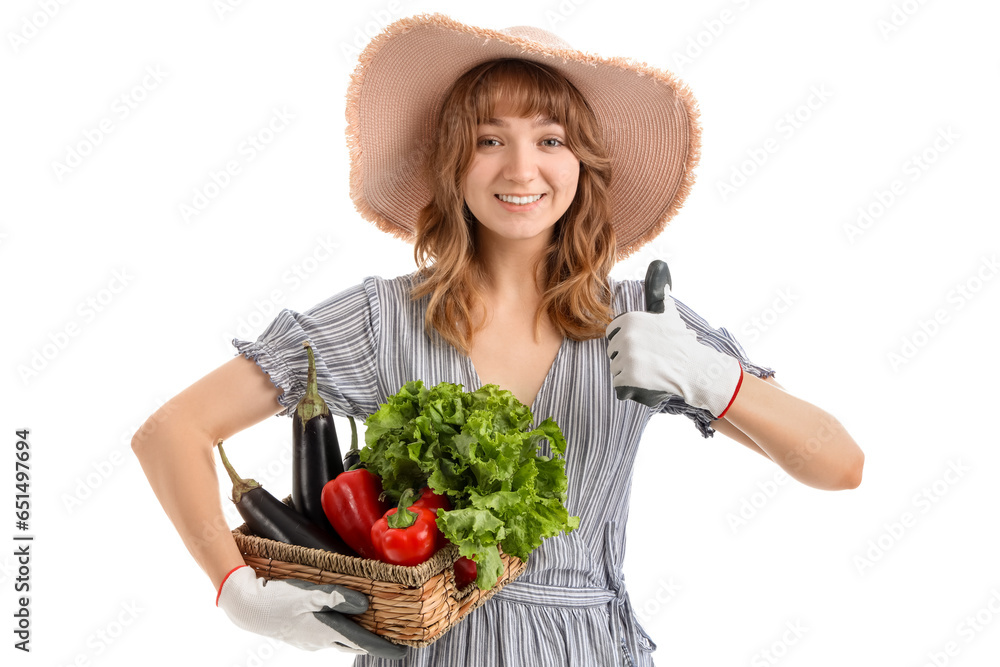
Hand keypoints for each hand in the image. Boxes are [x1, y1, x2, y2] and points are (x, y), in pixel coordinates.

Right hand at [217, 566, 406, 658]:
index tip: (404, 652)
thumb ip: (337, 597)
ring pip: (341, 641)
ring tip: (373, 629)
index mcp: (325, 632)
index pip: (362, 642)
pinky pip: (328, 636)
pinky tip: (341, 621)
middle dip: (374, 643)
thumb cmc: (275, 599)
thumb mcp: (308, 594)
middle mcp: (320, 641)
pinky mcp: (301, 634)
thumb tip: (364, 604)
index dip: (384, 647)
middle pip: (354, 644)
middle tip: (393, 639)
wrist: (245, 607)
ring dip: (357, 637)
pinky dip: (341, 631)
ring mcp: (309, 640)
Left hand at [605, 260, 743, 417]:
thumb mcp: (668, 313)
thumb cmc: (681, 341)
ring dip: (628, 373)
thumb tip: (659, 266)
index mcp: (628, 320)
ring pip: (615, 369)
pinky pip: (619, 385)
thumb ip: (659, 293)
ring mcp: (627, 358)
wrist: (695, 368)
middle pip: (613, 352)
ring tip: (648, 370)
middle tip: (648, 359)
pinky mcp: (629, 378)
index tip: (642, 345)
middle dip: (627, 358)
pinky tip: (645, 382)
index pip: (612, 334)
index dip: (625, 342)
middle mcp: (625, 336)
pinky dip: (629, 387)